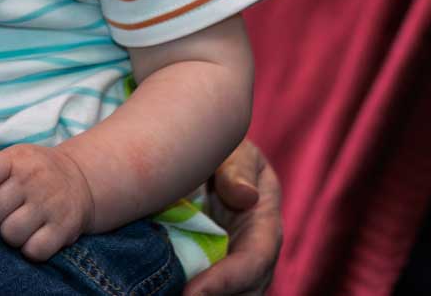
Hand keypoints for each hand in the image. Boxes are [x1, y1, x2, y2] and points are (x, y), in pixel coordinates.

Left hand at [0, 143, 93, 262]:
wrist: (81, 180)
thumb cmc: (33, 174)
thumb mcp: (5, 166)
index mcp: (15, 160)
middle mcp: (33, 179)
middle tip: (7, 211)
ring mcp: (50, 203)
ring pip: (11, 234)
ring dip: (11, 235)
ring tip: (21, 223)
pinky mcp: (65, 227)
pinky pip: (34, 251)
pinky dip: (31, 249)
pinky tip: (36, 235)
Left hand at [183, 139, 282, 295]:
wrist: (203, 158)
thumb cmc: (222, 151)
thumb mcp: (233, 150)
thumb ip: (238, 169)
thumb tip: (246, 196)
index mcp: (265, 223)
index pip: (255, 261)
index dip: (226, 281)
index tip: (191, 292)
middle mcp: (255, 253)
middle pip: (246, 291)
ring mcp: (233, 266)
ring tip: (168, 295)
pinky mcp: (211, 271)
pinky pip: (206, 291)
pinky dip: (189, 292)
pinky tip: (165, 290)